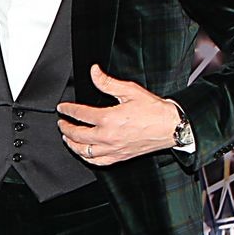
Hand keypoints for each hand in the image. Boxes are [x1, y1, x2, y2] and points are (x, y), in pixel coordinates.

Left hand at [55, 64, 181, 165]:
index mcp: (109, 119)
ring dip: (72, 144)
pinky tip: (84, 153)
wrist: (171, 126)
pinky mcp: (120, 157)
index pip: (80, 114)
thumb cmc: (154, 110)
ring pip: (84, 151)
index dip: (68, 110)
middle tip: (62, 123)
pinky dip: (87, 158)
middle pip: (77, 135)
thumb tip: (94, 72)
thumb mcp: (130, 90)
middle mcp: (108, 136)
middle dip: (65, 128)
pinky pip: (97, 162)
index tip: (63, 108)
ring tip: (67, 138)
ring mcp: (113, 149)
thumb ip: (107, 82)